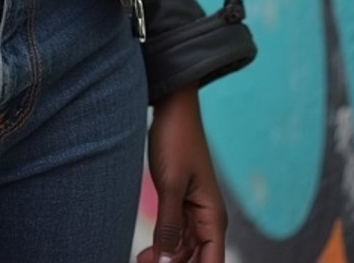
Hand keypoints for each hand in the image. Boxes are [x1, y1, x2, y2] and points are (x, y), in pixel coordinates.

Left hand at [137, 85, 226, 262]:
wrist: (171, 107)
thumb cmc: (176, 140)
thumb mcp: (170, 185)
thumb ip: (169, 226)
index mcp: (213, 218)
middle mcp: (207, 220)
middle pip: (197, 260)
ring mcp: (192, 213)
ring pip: (182, 251)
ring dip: (165, 259)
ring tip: (140, 260)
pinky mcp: (178, 204)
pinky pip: (173, 235)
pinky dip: (161, 246)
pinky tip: (144, 253)